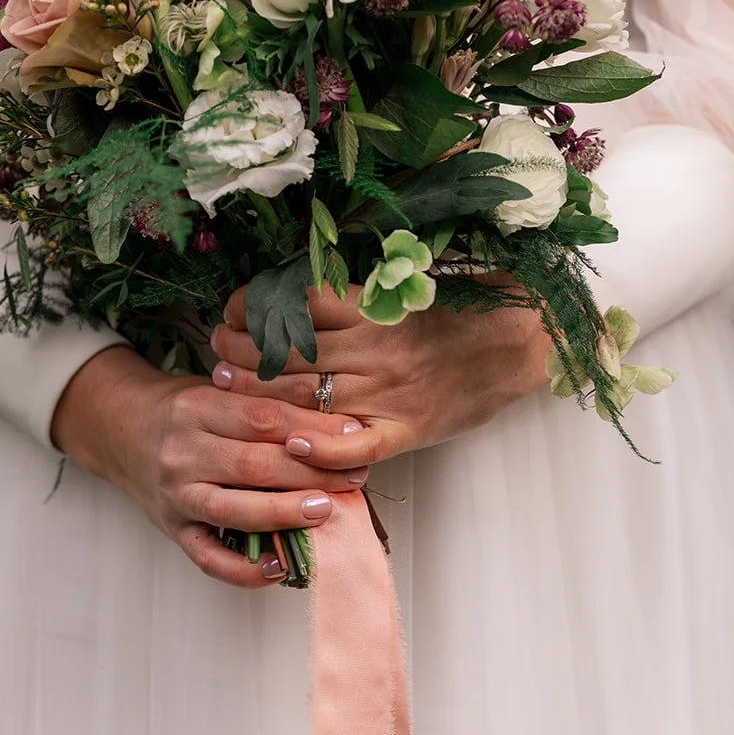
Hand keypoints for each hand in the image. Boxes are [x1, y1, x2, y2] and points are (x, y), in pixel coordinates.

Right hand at [51, 345, 368, 588]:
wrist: (120, 430)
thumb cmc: (183, 410)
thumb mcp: (216, 390)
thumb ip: (264, 404)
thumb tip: (334, 424)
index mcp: (196, 407)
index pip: (263, 418)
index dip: (312, 430)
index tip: (354, 436)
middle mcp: (182, 452)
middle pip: (254, 464)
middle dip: (311, 472)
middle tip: (354, 475)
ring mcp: (176, 495)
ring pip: (233, 510)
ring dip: (284, 512)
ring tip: (325, 510)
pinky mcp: (174, 531)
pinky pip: (210, 559)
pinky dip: (247, 570)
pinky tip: (281, 565)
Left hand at [208, 281, 551, 469]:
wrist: (515, 345)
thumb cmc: (457, 312)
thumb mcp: (403, 287)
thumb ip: (351, 291)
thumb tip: (287, 288)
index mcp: (376, 307)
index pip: (297, 304)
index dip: (253, 308)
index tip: (231, 311)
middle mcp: (378, 349)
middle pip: (291, 352)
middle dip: (242, 352)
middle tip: (218, 352)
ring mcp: (390, 393)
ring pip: (308, 396)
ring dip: (260, 394)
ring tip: (230, 386)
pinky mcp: (405, 430)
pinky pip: (352, 445)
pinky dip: (317, 447)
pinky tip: (287, 441)